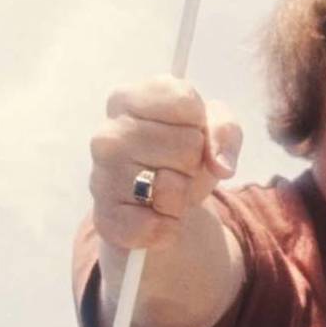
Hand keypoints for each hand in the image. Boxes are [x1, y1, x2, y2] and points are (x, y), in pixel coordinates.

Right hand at [88, 76, 242, 251]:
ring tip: (166, 190)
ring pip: (173, 188)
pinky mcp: (105, 218)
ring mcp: (100, 176)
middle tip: (177, 167)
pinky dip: (169, 227)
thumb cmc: (183, 153)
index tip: (189, 130)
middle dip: (194, 162)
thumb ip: (225, 131)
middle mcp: (107, 134)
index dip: (200, 122)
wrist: (160, 201)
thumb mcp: (212, 128)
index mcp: (127, 99)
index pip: (184, 101)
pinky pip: (157, 227)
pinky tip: (155, 215)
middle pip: (188, 145)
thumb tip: (221, 165)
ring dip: (183, 196)